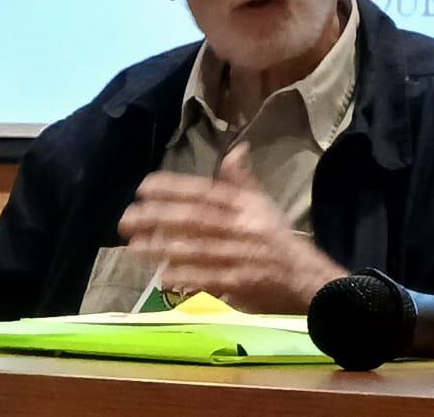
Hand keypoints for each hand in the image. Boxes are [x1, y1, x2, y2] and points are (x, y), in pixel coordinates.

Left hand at [118, 143, 343, 313]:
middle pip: (196, 220)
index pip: (206, 192)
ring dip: (163, 249)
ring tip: (133, 247)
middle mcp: (244, 227)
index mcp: (247, 206)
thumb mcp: (265, 205)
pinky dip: (186, 278)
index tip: (144, 186)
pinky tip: (162, 277)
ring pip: (197, 250)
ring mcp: (241, 257)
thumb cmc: (279, 241)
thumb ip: (242, 181)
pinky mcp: (241, 284)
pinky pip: (209, 278)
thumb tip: (234, 149)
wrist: (308, 279)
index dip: (175, 187)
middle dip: (159, 218)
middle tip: (126, 219)